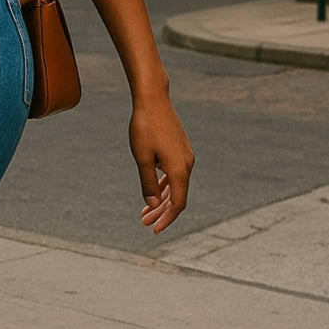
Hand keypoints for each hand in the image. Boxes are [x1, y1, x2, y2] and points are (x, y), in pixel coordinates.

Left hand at [128, 91, 195, 234]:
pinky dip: (164, 184)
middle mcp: (187, 164)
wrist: (152, 98)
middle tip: (144, 222)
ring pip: (176, 185)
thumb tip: (153, 204)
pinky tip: (153, 190)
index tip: (153, 230)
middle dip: (161, 212)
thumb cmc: (144, 127)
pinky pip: (174, 173)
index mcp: (180, 169)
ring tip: (145, 210)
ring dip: (161, 199)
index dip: (167, 219)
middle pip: (177, 196)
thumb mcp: (141, 157)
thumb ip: (148, 182)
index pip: (178, 203)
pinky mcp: (180, 148)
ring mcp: (185, 155)